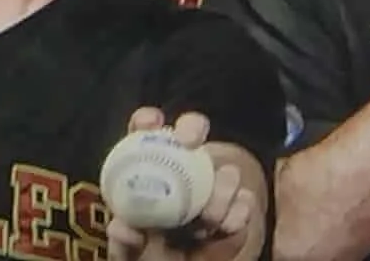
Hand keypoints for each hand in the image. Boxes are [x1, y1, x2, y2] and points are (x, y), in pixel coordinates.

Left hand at [104, 113, 256, 255]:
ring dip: (220, 190)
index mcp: (149, 169)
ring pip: (227, 169)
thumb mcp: (130, 251)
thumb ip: (123, 240)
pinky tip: (225, 228)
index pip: (145, 132)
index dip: (146, 121)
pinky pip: (246, 201)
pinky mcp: (238, 208)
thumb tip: (122, 228)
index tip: (151, 122)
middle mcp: (184, 167)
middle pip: (191, 130)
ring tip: (206, 220)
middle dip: (192, 127)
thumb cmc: (148, 255)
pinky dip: (238, 213)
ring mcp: (214, 185)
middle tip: (187, 142)